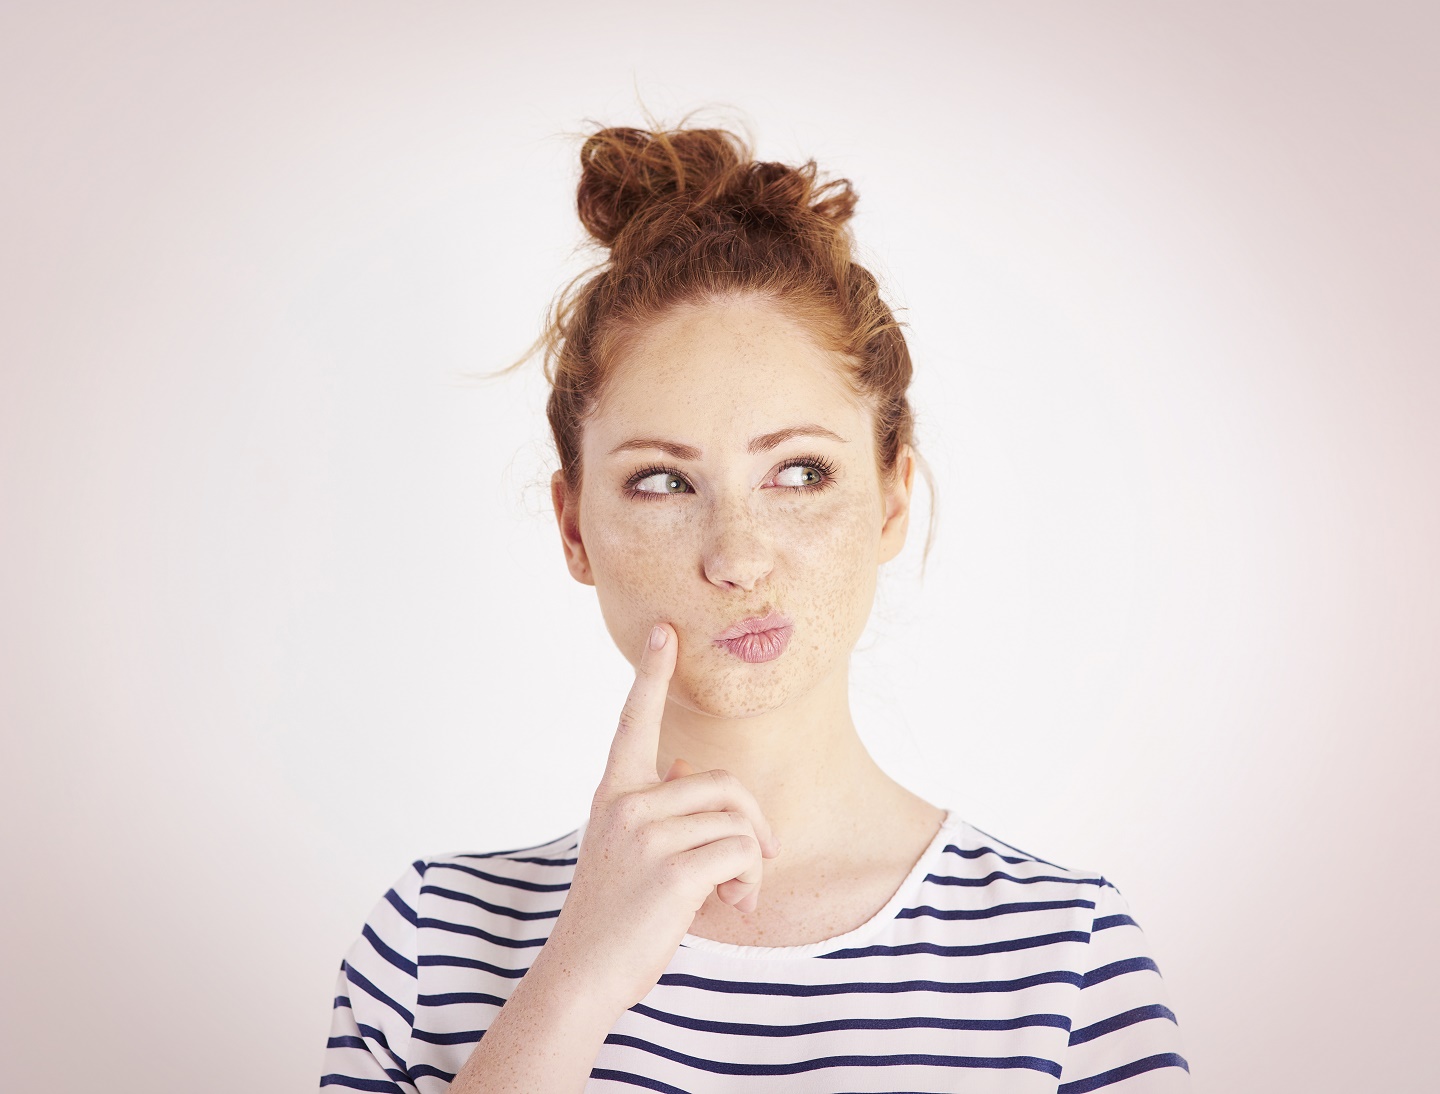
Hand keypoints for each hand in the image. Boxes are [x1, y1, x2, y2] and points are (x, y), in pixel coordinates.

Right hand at [540, 621, 781, 1011]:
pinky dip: (749, 882)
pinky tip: (732, 906)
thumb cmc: (613, 913)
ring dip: (752, 862)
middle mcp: (627, 804)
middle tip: (759, 860)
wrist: (584, 973)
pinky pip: (740, 853)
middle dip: (753, 821)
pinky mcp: (672, 871)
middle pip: (723, 783)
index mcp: (614, 792)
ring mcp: (647, 835)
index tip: (666, 631)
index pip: (634, 721)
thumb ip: (658, 804)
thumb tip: (687, 765)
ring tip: (736, 894)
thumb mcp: (628, 849)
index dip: (652, 675)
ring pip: (737, 821)